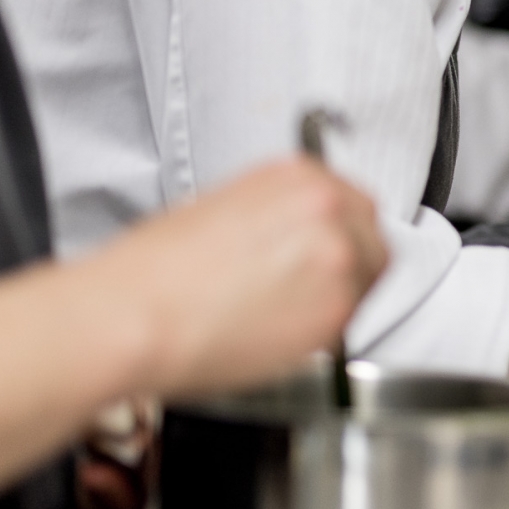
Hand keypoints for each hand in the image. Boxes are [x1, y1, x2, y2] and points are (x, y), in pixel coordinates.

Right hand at [96, 156, 386, 395]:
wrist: (136, 313)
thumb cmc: (156, 271)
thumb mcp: (223, 210)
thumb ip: (278, 216)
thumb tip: (297, 241)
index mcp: (298, 176)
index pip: (353, 201)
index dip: (341, 232)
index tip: (327, 251)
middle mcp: (327, 207)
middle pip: (372, 236)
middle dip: (351, 263)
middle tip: (314, 288)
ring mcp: (339, 256)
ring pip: (369, 281)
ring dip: (342, 297)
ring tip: (288, 314)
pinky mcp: (337, 310)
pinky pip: (352, 322)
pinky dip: (327, 331)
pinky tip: (282, 332)